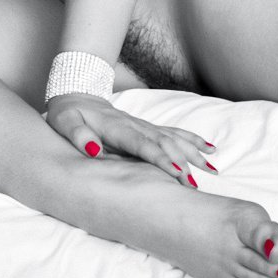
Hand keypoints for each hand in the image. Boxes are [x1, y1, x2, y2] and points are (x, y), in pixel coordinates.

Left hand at [46, 93, 217, 185]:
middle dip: (182, 162)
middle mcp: (135, 125)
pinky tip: (209, 149)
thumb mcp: (65, 123)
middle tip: (196, 184)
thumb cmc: (68, 114)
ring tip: (212, 169)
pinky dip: (192, 141)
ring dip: (193, 153)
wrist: (77, 93)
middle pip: (164, 143)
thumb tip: (93, 150)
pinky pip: (174, 133)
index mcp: (117, 127)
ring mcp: (144, 125)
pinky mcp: (147, 127)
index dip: (159, 157)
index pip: (141, 144)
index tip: (176, 171)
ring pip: (174, 138)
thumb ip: (79, 136)